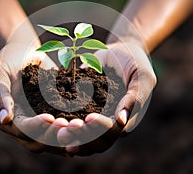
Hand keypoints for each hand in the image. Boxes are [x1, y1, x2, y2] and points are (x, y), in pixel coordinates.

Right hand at [0, 20, 69, 154]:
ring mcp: (43, 123)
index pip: (23, 130)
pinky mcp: (57, 115)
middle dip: (56, 135)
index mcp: (10, 120)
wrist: (26, 51)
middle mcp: (27, 126)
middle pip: (41, 141)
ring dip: (69, 135)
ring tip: (82, 126)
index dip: (36, 127)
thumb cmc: (8, 59)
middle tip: (71, 125)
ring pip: (55, 139)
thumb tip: (4, 120)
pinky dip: (77, 128)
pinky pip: (67, 127)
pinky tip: (90, 123)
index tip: (50, 117)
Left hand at [57, 40, 156, 155]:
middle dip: (81, 136)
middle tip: (66, 130)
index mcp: (125, 120)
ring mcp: (94, 118)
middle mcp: (109, 123)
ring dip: (70, 135)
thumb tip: (121, 122)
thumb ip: (135, 99)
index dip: (100, 128)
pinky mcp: (81, 109)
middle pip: (95, 141)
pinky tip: (50, 122)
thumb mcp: (142, 77)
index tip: (89, 118)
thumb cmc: (135, 62)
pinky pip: (71, 120)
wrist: (120, 50)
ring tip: (57, 130)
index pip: (112, 132)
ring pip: (82, 136)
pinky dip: (61, 124)